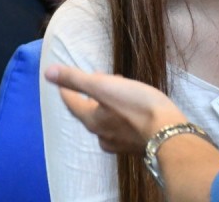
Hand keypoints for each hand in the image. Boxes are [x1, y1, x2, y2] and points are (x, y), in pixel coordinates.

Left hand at [45, 64, 187, 154]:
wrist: (169, 135)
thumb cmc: (137, 107)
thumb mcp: (104, 86)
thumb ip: (76, 80)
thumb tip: (48, 72)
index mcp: (92, 120)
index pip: (72, 103)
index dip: (68, 88)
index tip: (65, 79)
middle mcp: (102, 135)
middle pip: (89, 113)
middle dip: (91, 94)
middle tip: (98, 78)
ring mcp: (119, 143)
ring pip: (106, 120)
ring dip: (108, 104)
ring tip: (118, 91)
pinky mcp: (136, 145)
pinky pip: (122, 127)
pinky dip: (121, 114)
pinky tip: (133, 110)